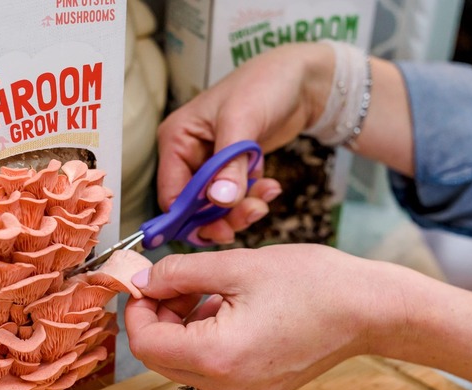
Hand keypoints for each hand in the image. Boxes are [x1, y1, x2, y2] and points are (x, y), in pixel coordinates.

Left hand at [124, 244, 393, 389]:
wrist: (368, 308)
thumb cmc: (313, 284)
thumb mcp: (236, 265)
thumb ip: (179, 272)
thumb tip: (144, 280)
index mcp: (219, 356)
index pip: (147, 344)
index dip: (137, 310)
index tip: (144, 282)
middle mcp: (229, 386)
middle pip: (163, 357)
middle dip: (159, 317)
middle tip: (173, 282)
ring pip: (187, 362)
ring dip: (183, 327)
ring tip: (206, 290)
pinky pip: (213, 368)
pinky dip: (206, 339)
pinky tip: (226, 308)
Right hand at [157, 44, 335, 243]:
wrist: (300, 78)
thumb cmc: (264, 84)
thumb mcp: (243, 122)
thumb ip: (230, 164)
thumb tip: (220, 200)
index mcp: (177, 139)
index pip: (172, 193)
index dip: (192, 217)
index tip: (221, 229)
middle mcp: (188, 153)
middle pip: (194, 206)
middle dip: (222, 215)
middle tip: (252, 214)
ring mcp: (211, 163)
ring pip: (216, 206)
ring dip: (241, 209)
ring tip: (265, 196)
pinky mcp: (232, 168)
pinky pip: (236, 197)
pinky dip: (252, 198)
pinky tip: (270, 186)